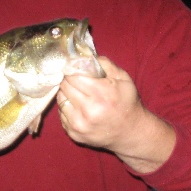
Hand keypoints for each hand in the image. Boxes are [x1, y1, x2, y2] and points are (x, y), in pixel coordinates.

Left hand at [57, 56, 175, 171]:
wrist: (130, 133)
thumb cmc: (127, 103)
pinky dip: (67, 108)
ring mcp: (79, 124)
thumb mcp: (123, 78)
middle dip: (69, 80)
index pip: (72, 76)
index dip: (72, 70)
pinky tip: (79, 108)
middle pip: (64, 86)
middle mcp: (88, 111)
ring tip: (78, 93)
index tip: (74, 69)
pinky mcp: (73, 133)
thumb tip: (83, 56)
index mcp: (101, 94)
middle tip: (76, 80)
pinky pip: (61, 113)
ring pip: (60, 99)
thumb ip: (104, 64)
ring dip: (66, 94)